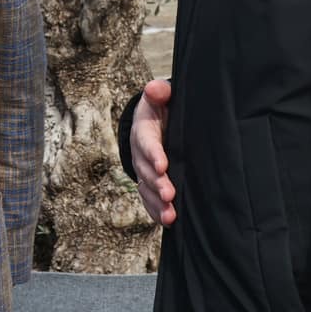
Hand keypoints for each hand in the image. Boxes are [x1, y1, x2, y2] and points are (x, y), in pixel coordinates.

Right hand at [130, 78, 175, 225]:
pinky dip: (156, 212)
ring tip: (170, 216)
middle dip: (157, 184)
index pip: (146, 143)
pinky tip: (168, 222)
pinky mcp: (149, 184)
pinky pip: (149, 200)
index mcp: (143, 131)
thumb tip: (154, 89)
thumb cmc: (163, 108)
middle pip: (145, 171)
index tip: (163, 165)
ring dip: (157, 204)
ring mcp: (143, 171)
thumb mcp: (161, 96)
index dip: (153, 154)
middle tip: (168, 195)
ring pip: (146, 190)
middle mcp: (140, 154)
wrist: (156, 121)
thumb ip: (160, 92)